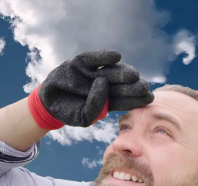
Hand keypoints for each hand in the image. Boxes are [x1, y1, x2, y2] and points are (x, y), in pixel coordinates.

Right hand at [37, 49, 153, 127]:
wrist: (48, 103)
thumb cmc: (68, 111)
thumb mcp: (83, 117)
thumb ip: (95, 107)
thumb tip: (103, 84)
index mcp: (108, 100)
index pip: (125, 99)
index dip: (136, 98)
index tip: (148, 97)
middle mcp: (103, 84)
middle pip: (121, 84)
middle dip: (132, 85)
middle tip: (144, 86)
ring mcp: (93, 73)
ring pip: (111, 70)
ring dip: (122, 71)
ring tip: (132, 75)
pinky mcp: (81, 63)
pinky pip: (93, 58)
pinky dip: (104, 56)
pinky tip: (116, 56)